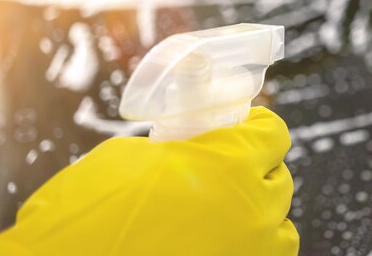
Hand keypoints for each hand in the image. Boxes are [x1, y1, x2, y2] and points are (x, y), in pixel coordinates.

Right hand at [0, 107, 298, 255]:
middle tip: (229, 168)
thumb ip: (176, 152)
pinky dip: (254, 248)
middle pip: (280, 178)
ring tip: (229, 211)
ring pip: (281, 225)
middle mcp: (252, 209)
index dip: (259, 128)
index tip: (247, 128)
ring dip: (262, 213)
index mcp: (230, 163)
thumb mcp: (133, 157)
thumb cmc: (90, 210)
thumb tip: (186, 152)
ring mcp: (249, 251)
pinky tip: (226, 242)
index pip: (273, 134)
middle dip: (258, 168)